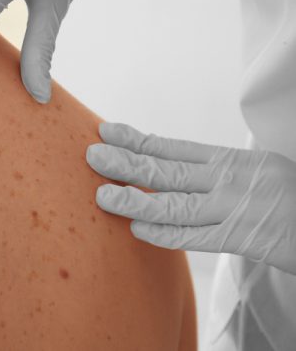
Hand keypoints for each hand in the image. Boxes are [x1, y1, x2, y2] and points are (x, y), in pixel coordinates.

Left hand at [86, 122, 295, 274]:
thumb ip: (212, 173)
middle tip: (93, 157)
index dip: (136, 140)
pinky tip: (138, 230)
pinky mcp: (245, 237)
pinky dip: (165, 234)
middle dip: (127, 164)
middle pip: (168, 170)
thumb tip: (165, 172)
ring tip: (104, 196)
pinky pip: (197, 237)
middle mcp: (230, 179)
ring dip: (137, 201)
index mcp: (231, 160)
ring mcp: (236, 208)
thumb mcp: (253, 173)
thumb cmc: (288, 200)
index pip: (173, 148)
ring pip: (177, 204)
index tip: (106, 131)